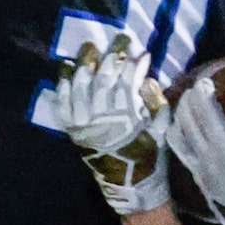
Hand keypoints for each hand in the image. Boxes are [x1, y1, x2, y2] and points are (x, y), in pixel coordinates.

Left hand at [49, 35, 168, 213]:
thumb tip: (146, 77)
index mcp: (127, 119)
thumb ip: (155, 102)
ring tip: (90, 46)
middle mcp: (102, 119)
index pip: (126, 81)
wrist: (130, 186)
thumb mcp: (161, 129)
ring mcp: (84, 124)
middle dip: (111, 56)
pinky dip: (63, 85)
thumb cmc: (150, 156)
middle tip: (118, 39)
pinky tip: (66, 68)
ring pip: (81, 87)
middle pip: (103, 79)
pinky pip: (63, 104)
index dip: (132, 63)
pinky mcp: (73, 130)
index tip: (139, 49)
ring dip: (85, 64)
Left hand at [168, 65, 224, 224]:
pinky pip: (179, 144)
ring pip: (189, 126)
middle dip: (203, 92)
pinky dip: (177, 127)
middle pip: (207, 114)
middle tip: (205, 82)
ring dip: (187, 105)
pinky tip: (181, 117)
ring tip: (192, 94)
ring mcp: (208, 165)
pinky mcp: (196, 173)